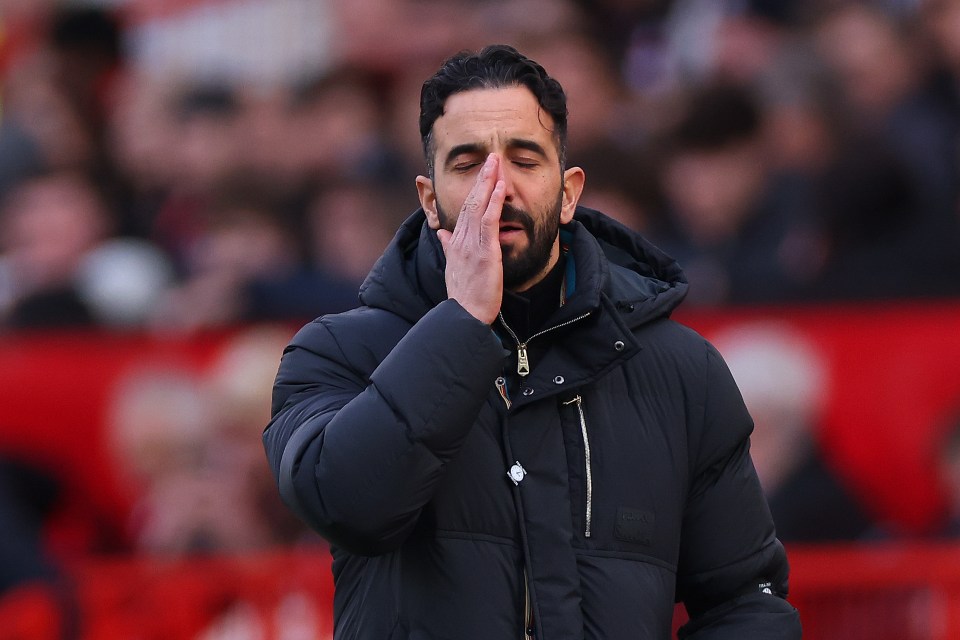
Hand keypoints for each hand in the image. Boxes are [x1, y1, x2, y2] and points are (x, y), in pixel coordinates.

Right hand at [437, 154, 505, 323]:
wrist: (464, 315)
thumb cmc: (464, 295)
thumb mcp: (454, 267)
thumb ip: (449, 247)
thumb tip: (441, 232)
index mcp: (456, 242)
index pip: (465, 209)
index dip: (474, 189)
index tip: (483, 172)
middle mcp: (461, 239)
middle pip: (471, 201)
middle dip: (482, 177)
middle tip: (491, 156)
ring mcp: (471, 244)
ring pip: (479, 206)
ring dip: (488, 182)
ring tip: (496, 162)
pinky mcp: (484, 252)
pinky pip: (489, 222)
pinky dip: (494, 202)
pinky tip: (500, 187)